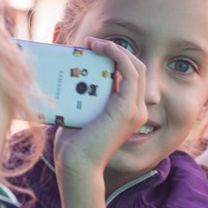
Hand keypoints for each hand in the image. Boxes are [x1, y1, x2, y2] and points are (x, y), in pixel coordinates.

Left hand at [53, 36, 146, 181]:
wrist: (76, 165)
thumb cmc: (73, 143)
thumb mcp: (78, 110)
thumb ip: (82, 94)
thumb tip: (71, 71)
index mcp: (127, 111)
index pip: (130, 76)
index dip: (115, 57)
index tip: (91, 49)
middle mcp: (136, 110)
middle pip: (136, 67)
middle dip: (116, 50)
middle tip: (91, 43)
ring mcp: (135, 110)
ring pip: (136, 67)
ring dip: (115, 50)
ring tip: (92, 43)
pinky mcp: (128, 109)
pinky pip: (129, 72)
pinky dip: (117, 55)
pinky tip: (100, 48)